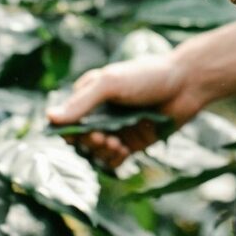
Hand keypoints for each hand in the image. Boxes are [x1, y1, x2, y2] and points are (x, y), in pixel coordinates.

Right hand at [46, 54, 203, 168]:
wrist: (186, 84)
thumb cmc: (147, 76)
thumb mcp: (110, 83)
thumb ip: (82, 102)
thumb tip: (49, 117)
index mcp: (90, 95)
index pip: (67, 119)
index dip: (68, 130)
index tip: (77, 134)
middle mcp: (102, 113)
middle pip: (81, 139)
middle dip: (88, 142)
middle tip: (103, 138)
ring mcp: (118, 129)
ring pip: (97, 151)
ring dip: (102, 152)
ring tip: (116, 144)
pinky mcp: (134, 142)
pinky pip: (116, 159)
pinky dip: (115, 160)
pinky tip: (123, 151)